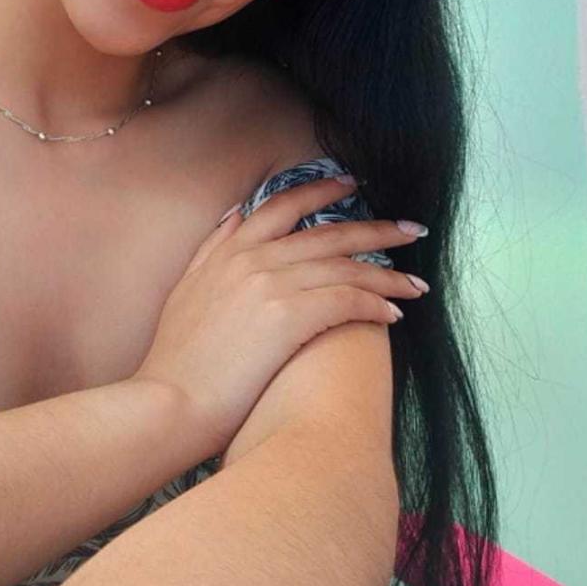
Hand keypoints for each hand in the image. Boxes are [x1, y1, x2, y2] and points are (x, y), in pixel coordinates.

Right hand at [130, 175, 427, 459]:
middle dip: (376, 228)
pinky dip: (375, 305)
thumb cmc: (177, 361)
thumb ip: (212, 248)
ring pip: (345, 267)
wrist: (169, 401)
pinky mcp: (289, 316)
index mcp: (228, 251)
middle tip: (411, 228)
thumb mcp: (186, 289)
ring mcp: (271, 284)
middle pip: (328, 232)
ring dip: (388, 275)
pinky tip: (394, 316)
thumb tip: (236, 214)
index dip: (320, 191)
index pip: (283, 205)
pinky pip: (347, 301)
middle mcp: (253, 258)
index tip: (350, 184)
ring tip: (417, 283)